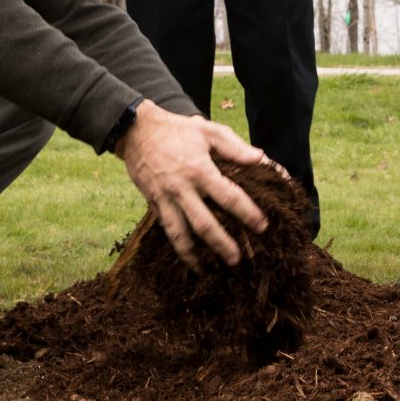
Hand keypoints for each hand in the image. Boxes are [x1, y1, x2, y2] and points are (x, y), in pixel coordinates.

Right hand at [113, 102, 271, 268]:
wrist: (136, 131)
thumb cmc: (178, 130)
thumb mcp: (208, 131)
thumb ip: (236, 147)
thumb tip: (261, 159)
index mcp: (200, 170)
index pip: (229, 197)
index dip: (247, 213)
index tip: (262, 227)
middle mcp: (182, 188)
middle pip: (204, 223)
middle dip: (221, 244)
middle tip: (237, 259)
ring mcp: (165, 198)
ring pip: (179, 233)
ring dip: (194, 254)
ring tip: (208, 270)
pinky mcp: (154, 204)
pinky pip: (166, 229)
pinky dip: (177, 246)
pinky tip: (188, 257)